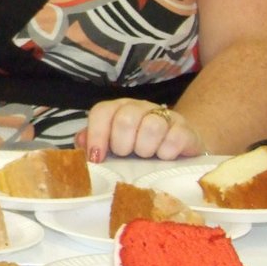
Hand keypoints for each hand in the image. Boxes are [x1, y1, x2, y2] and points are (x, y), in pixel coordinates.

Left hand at [76, 98, 205, 161]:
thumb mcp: (113, 145)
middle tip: (128, 155)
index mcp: (118, 109)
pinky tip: (164, 157)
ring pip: (151, 127)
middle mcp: (139, 107)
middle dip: (123, 145)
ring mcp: (164, 115)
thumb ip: (93, 142)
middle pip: (125, 120)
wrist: (177, 147)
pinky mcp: (185, 128)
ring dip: (145, 149)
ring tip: (147, 156)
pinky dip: (167, 153)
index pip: (102, 112)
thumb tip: (81, 143)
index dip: (96, 135)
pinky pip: (174, 138)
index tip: (97, 158)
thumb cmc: (137, 146)